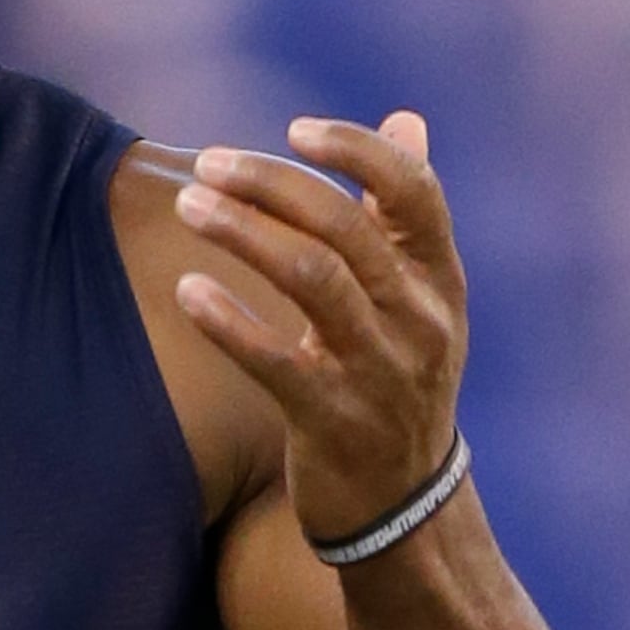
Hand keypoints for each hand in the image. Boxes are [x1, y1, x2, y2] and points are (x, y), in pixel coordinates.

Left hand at [172, 113, 466, 556]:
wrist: (404, 509)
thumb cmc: (400, 385)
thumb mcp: (424, 303)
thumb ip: (405, 217)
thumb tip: (407, 121)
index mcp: (441, 280)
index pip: (414, 192)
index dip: (357, 151)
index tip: (297, 131)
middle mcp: (419, 320)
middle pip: (345, 227)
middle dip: (271, 184)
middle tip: (209, 164)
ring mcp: (378, 372)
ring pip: (311, 279)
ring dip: (242, 234)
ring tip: (187, 206)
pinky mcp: (333, 422)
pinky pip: (275, 362)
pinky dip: (228, 321)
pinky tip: (187, 291)